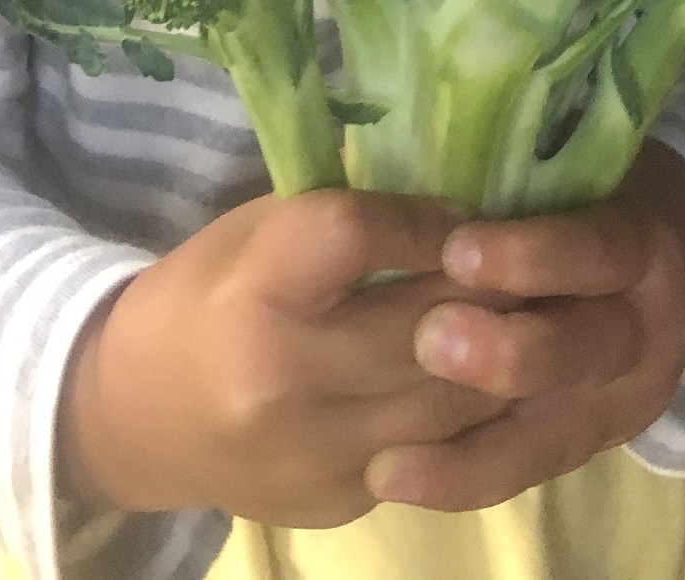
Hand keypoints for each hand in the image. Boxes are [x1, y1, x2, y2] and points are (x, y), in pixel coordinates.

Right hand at [61, 189, 507, 525]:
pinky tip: (506, 377)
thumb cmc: (206, 293)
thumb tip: (456, 182)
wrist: (134, 417)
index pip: (361, 238)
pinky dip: (478, 413)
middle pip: (426, 326)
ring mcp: (317, 454)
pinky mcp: (342, 502)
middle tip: (550, 256)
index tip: (472, 207)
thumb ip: (345, 215)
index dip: (428, 218)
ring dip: (509, 356)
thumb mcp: (257, 229)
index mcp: (255, 292)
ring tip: (547, 313)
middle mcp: (286, 380)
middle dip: (499, 288)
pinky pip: (439, 456)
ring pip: (452, 402)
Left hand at [367, 142, 684, 511]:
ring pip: (553, 431)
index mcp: (643, 244)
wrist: (668, 260)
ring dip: (469, 446)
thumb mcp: (580, 161)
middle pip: (583, 349)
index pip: (596, 249)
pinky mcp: (588, 442)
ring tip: (388, 458)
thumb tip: (425, 131)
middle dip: (506, 353)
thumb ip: (521, 168)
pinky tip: (391, 479)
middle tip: (428, 340)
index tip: (458, 249)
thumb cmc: (590, 188)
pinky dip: (461, 479)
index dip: (533, 254)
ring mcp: (619, 398)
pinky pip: (527, 469)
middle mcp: (644, 328)